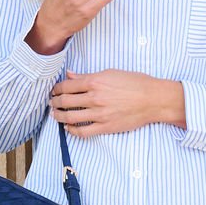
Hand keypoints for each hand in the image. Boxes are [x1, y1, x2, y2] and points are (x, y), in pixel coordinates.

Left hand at [49, 70, 184, 136]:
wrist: (153, 99)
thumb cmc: (135, 83)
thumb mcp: (111, 73)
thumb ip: (88, 75)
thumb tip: (70, 75)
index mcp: (95, 81)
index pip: (67, 86)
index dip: (56, 89)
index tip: (54, 91)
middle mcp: (95, 97)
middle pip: (65, 101)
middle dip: (55, 102)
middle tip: (52, 103)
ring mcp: (99, 114)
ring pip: (70, 117)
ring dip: (59, 116)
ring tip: (56, 115)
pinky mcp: (105, 127)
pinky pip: (83, 131)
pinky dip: (72, 130)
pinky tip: (68, 128)